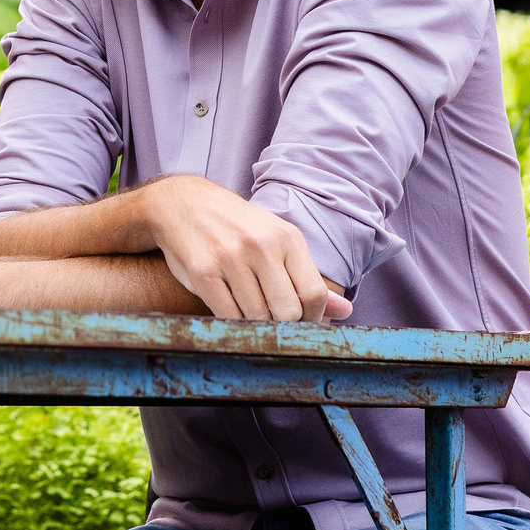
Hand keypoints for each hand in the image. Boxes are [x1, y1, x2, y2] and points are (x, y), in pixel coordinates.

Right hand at [135, 177, 351, 322]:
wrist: (183, 204)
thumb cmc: (238, 227)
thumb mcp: (277, 241)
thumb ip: (308, 277)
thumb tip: (345, 311)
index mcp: (287, 237)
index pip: (314, 294)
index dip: (312, 319)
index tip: (301, 324)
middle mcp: (261, 246)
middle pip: (287, 312)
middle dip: (282, 326)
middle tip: (273, 323)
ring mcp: (231, 258)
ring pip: (257, 317)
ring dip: (255, 324)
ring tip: (249, 313)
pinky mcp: (203, 272)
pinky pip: (228, 315)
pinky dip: (232, 322)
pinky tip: (231, 311)